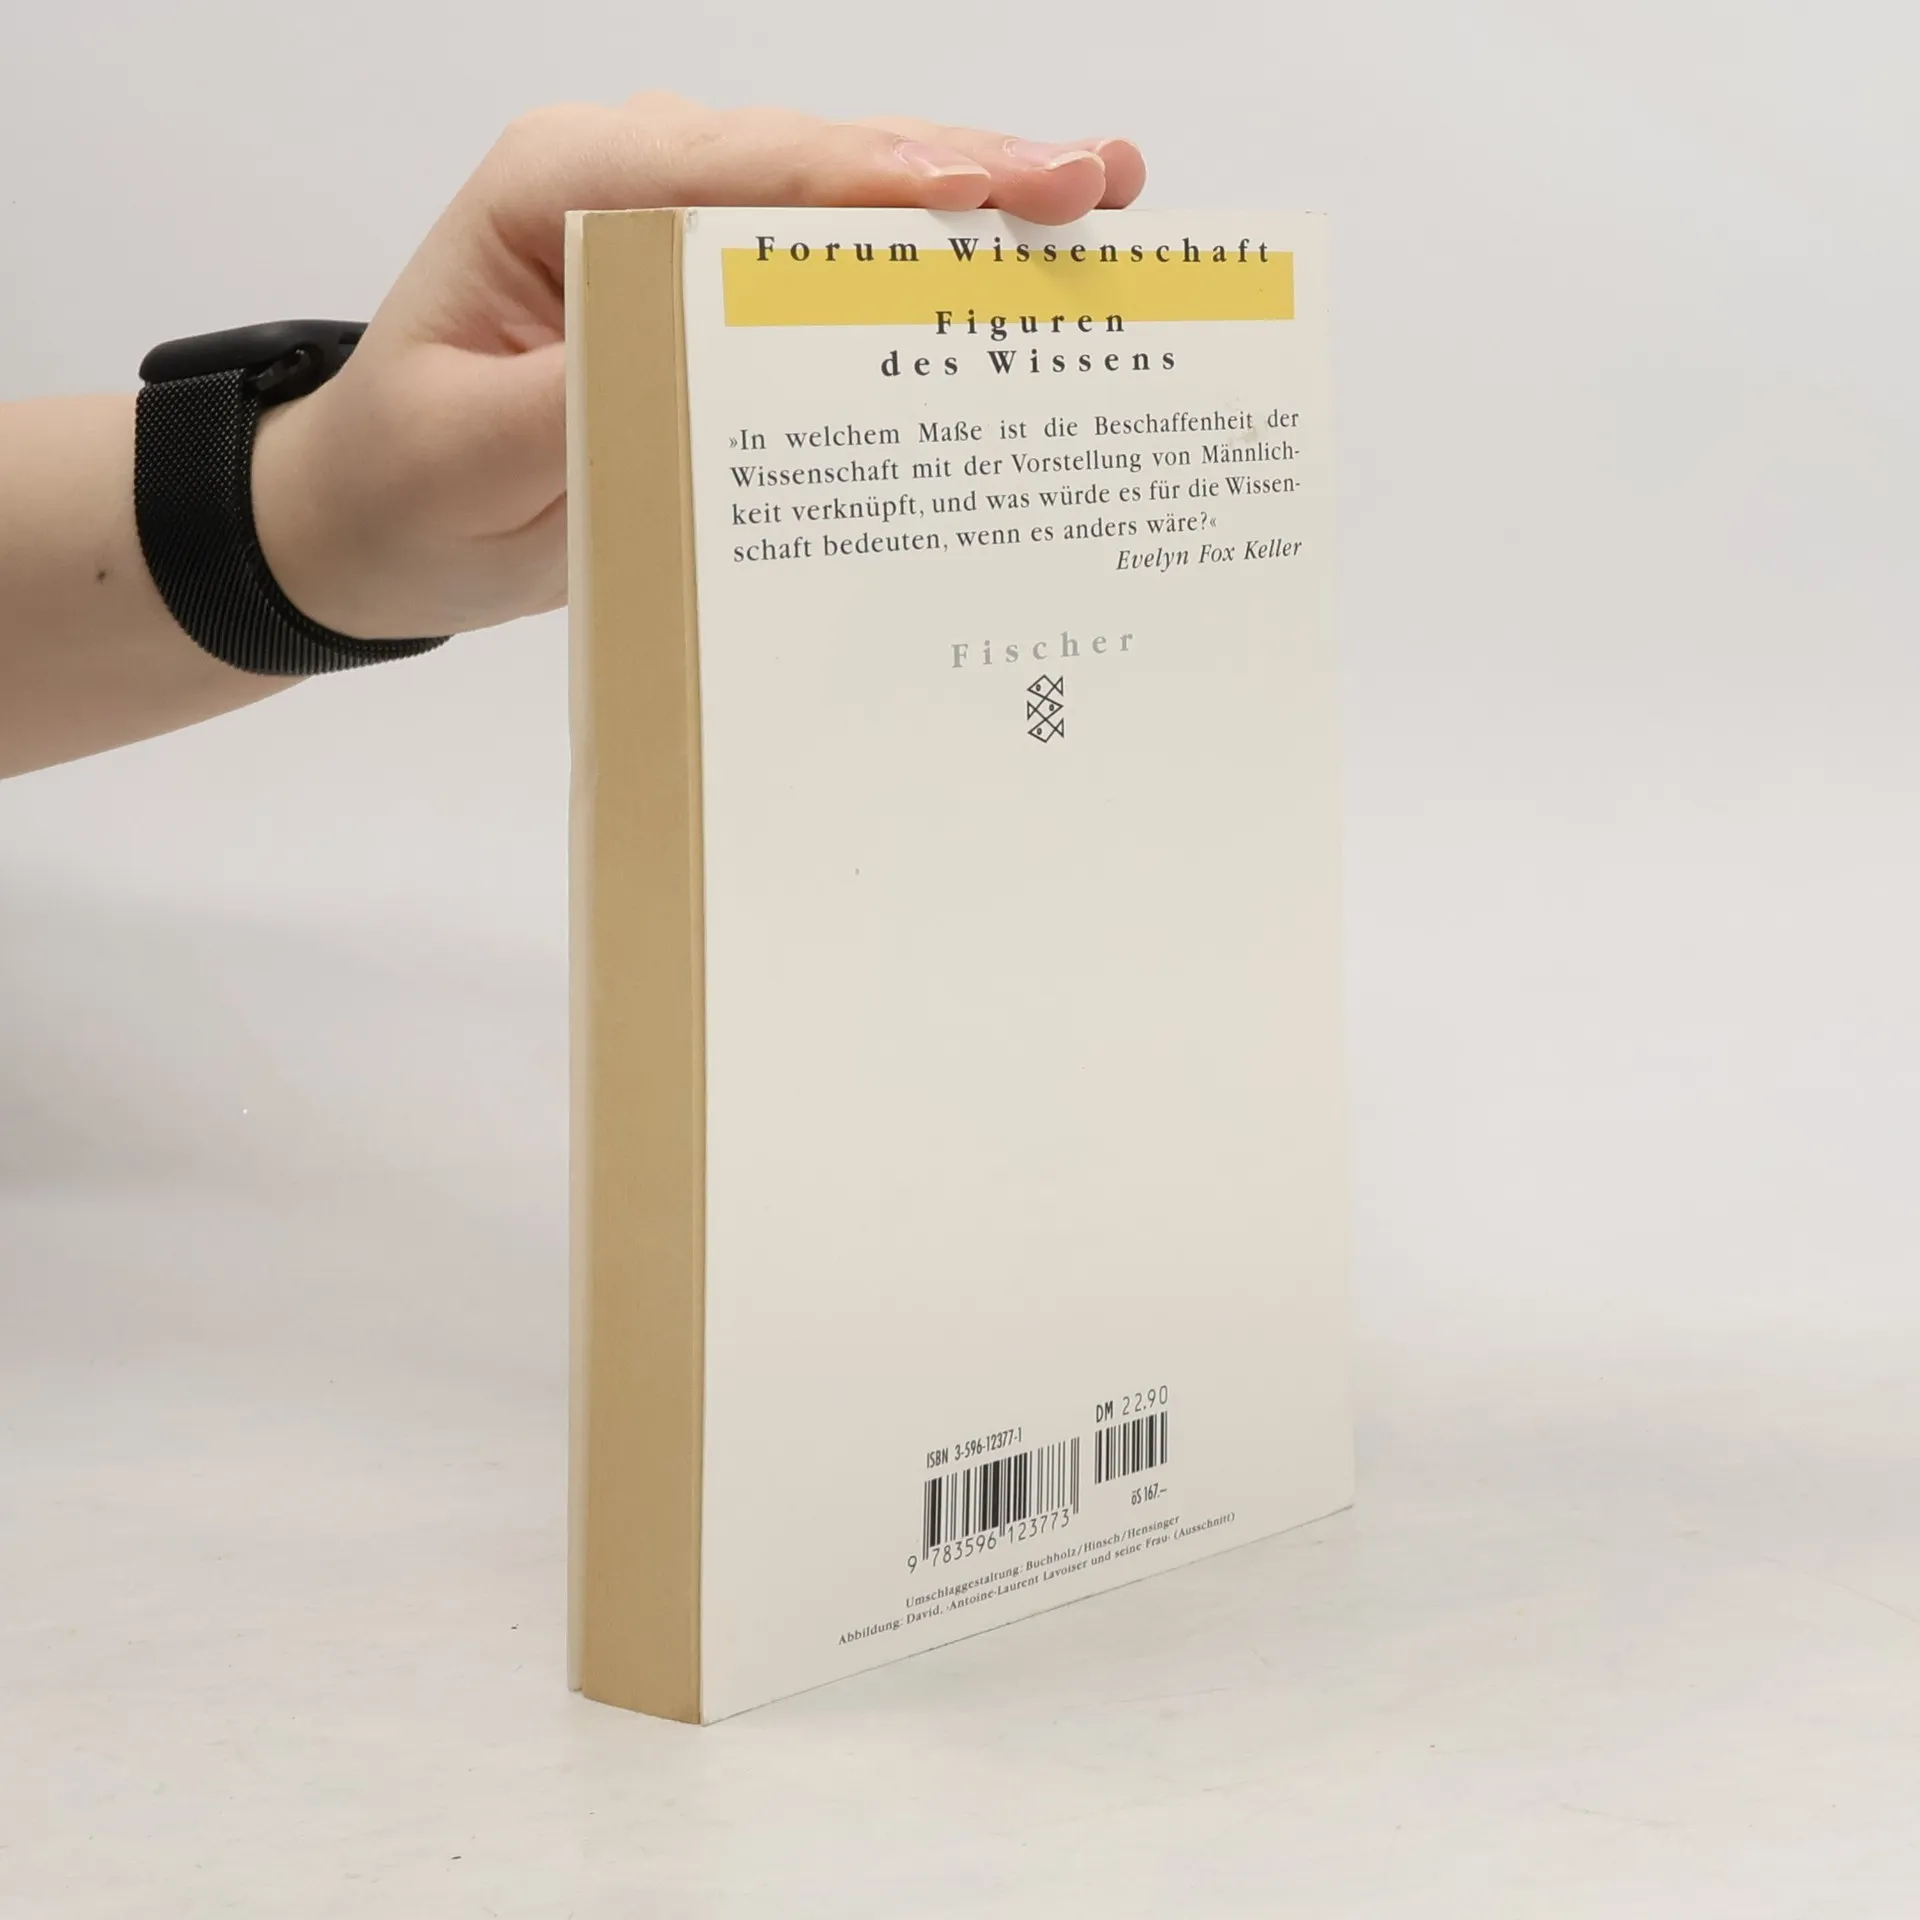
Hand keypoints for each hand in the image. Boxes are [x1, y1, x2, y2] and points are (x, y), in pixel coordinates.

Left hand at [251, 97, 1146, 641]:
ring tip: (1095, 199)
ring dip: (966, 206)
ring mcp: (680, 235)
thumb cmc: (406, 482)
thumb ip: (583, 396)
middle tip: (1094, 180)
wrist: (372, 522)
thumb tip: (712, 354)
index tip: (993, 193)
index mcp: (562, 189)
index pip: (738, 168)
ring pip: (840, 201)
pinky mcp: (711, 298)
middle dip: (958, 173)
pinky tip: (1010, 263)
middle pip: (816, 162)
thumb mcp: (471, 451)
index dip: (873, 182)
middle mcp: (631, 184)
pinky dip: (920, 270)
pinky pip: (826, 269)